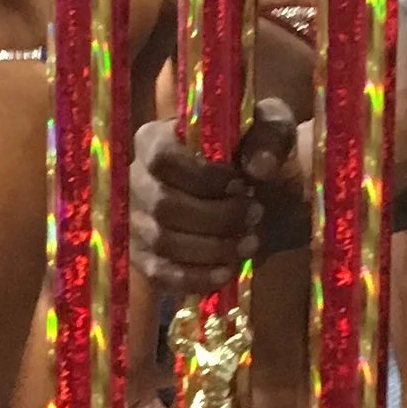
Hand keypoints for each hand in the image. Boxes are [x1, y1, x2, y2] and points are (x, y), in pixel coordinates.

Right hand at [132, 102, 303, 289]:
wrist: (253, 187)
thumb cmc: (253, 149)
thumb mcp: (270, 130)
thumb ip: (269, 138)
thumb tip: (260, 168)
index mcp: (155, 140)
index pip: (162, 158)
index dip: (202, 176)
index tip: (241, 184)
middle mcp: (136, 180)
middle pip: (163, 206)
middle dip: (217, 217)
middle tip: (255, 215)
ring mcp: (136, 222)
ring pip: (163, 243)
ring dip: (212, 248)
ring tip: (250, 242)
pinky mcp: (145, 258)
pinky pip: (161, 275)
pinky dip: (196, 277)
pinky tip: (227, 271)